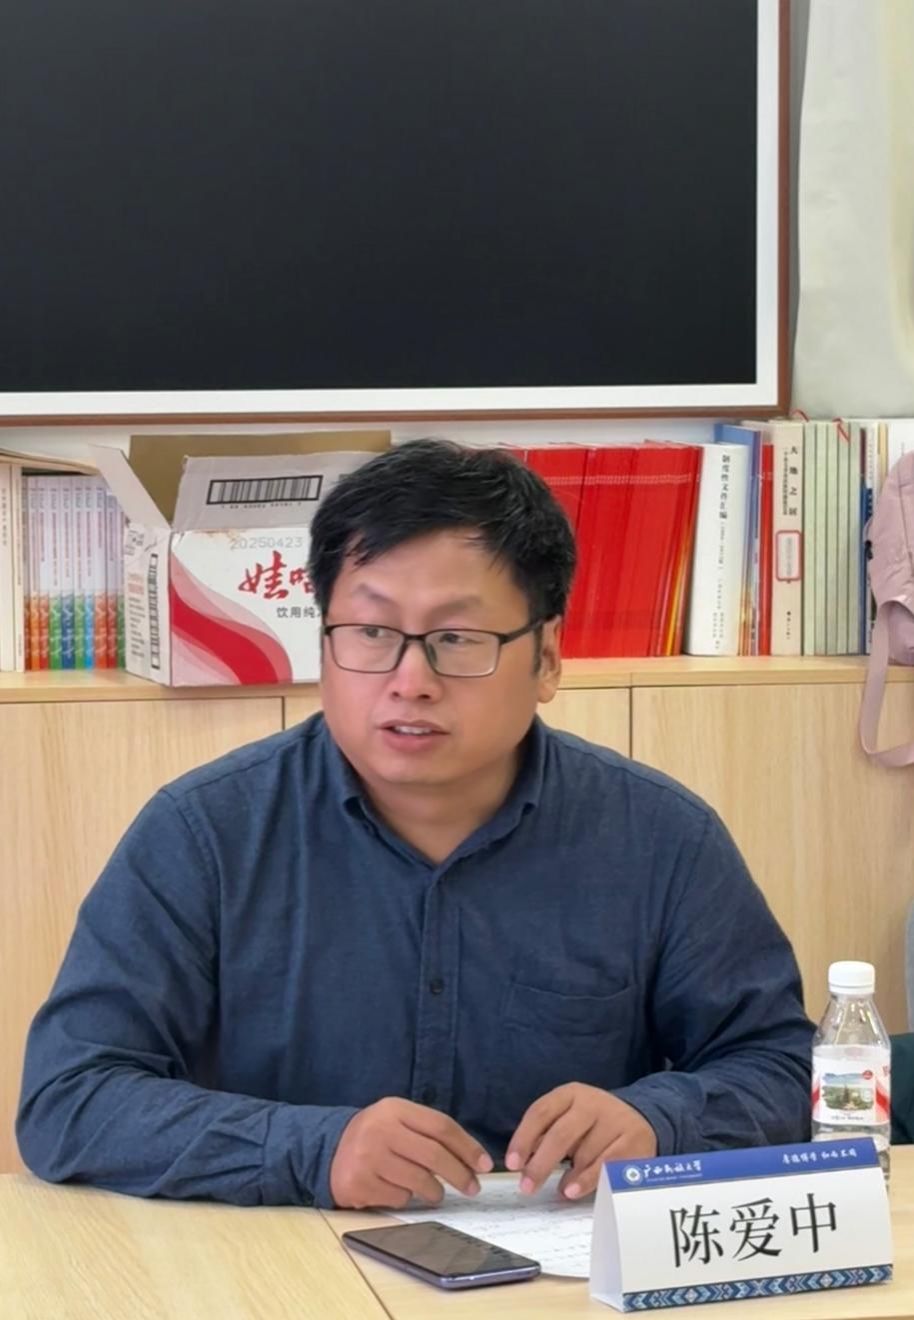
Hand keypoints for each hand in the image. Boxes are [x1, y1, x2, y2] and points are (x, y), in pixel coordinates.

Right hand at [330, 1097, 493, 1209]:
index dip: (467, 1147)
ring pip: (419, 1181)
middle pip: (434, 1155)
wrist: (328, 1151)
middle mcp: (380, 1130)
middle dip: (460, 1174)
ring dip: (435, 1191)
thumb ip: (430, 1132)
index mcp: (394, 1109)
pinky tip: (399, 1189)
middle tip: (473, 1187)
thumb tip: (473, 1159)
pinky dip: (407, 1198)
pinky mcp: (359, 1184)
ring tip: (436, 1192)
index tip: (485, 1164)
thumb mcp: (399, 1120)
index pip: (441, 1126)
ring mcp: (368, 1158)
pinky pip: (399, 1198)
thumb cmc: (376, 1136)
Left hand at [505, 1083, 656, 1199]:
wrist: (640, 1119)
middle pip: (561, 1134)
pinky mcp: (634, 1141)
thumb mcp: (568, 1119)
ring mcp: (615, 1120)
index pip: (541, 1112)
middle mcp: (592, 1103)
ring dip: (567, 1176)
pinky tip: (573, 1190)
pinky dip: (587, 1180)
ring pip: (584, 1153)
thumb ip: (545, 1136)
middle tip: (526, 1187)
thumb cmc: (593, 1124)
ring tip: (560, 1190)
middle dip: (540, 1164)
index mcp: (570, 1094)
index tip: (512, 1164)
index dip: (524, 1138)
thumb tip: (521, 1163)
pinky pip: (606, 1165)